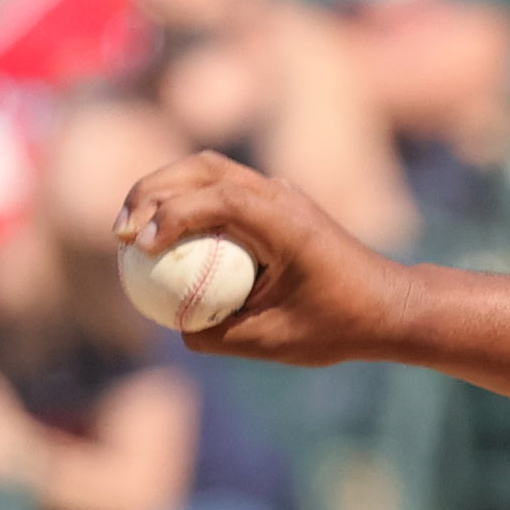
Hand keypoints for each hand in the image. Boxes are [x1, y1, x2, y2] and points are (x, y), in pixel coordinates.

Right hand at [114, 150, 414, 373]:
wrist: (391, 306)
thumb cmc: (341, 326)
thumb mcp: (278, 341)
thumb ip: (223, 335)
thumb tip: (177, 329)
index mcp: (285, 222)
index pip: (216, 198)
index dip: (170, 215)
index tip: (139, 246)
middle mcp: (281, 196)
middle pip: (203, 168)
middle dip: (152, 190)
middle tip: (118, 231)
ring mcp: (279, 194)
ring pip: (209, 170)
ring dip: (164, 189)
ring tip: (130, 228)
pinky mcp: (275, 203)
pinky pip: (221, 190)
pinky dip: (186, 202)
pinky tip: (163, 237)